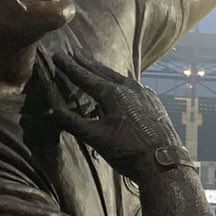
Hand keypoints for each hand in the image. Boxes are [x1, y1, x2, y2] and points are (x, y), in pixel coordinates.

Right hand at [35, 51, 191, 184]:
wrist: (163, 162)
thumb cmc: (128, 151)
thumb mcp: (96, 138)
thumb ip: (73, 123)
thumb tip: (52, 111)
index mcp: (113, 94)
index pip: (85, 77)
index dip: (69, 67)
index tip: (57, 55)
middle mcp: (129, 88)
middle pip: (103, 72)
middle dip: (87, 63)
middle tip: (74, 52)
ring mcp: (144, 94)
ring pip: (119, 77)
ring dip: (104, 71)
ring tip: (93, 65)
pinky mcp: (153, 103)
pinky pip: (132, 86)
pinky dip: (119, 81)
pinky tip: (120, 84)